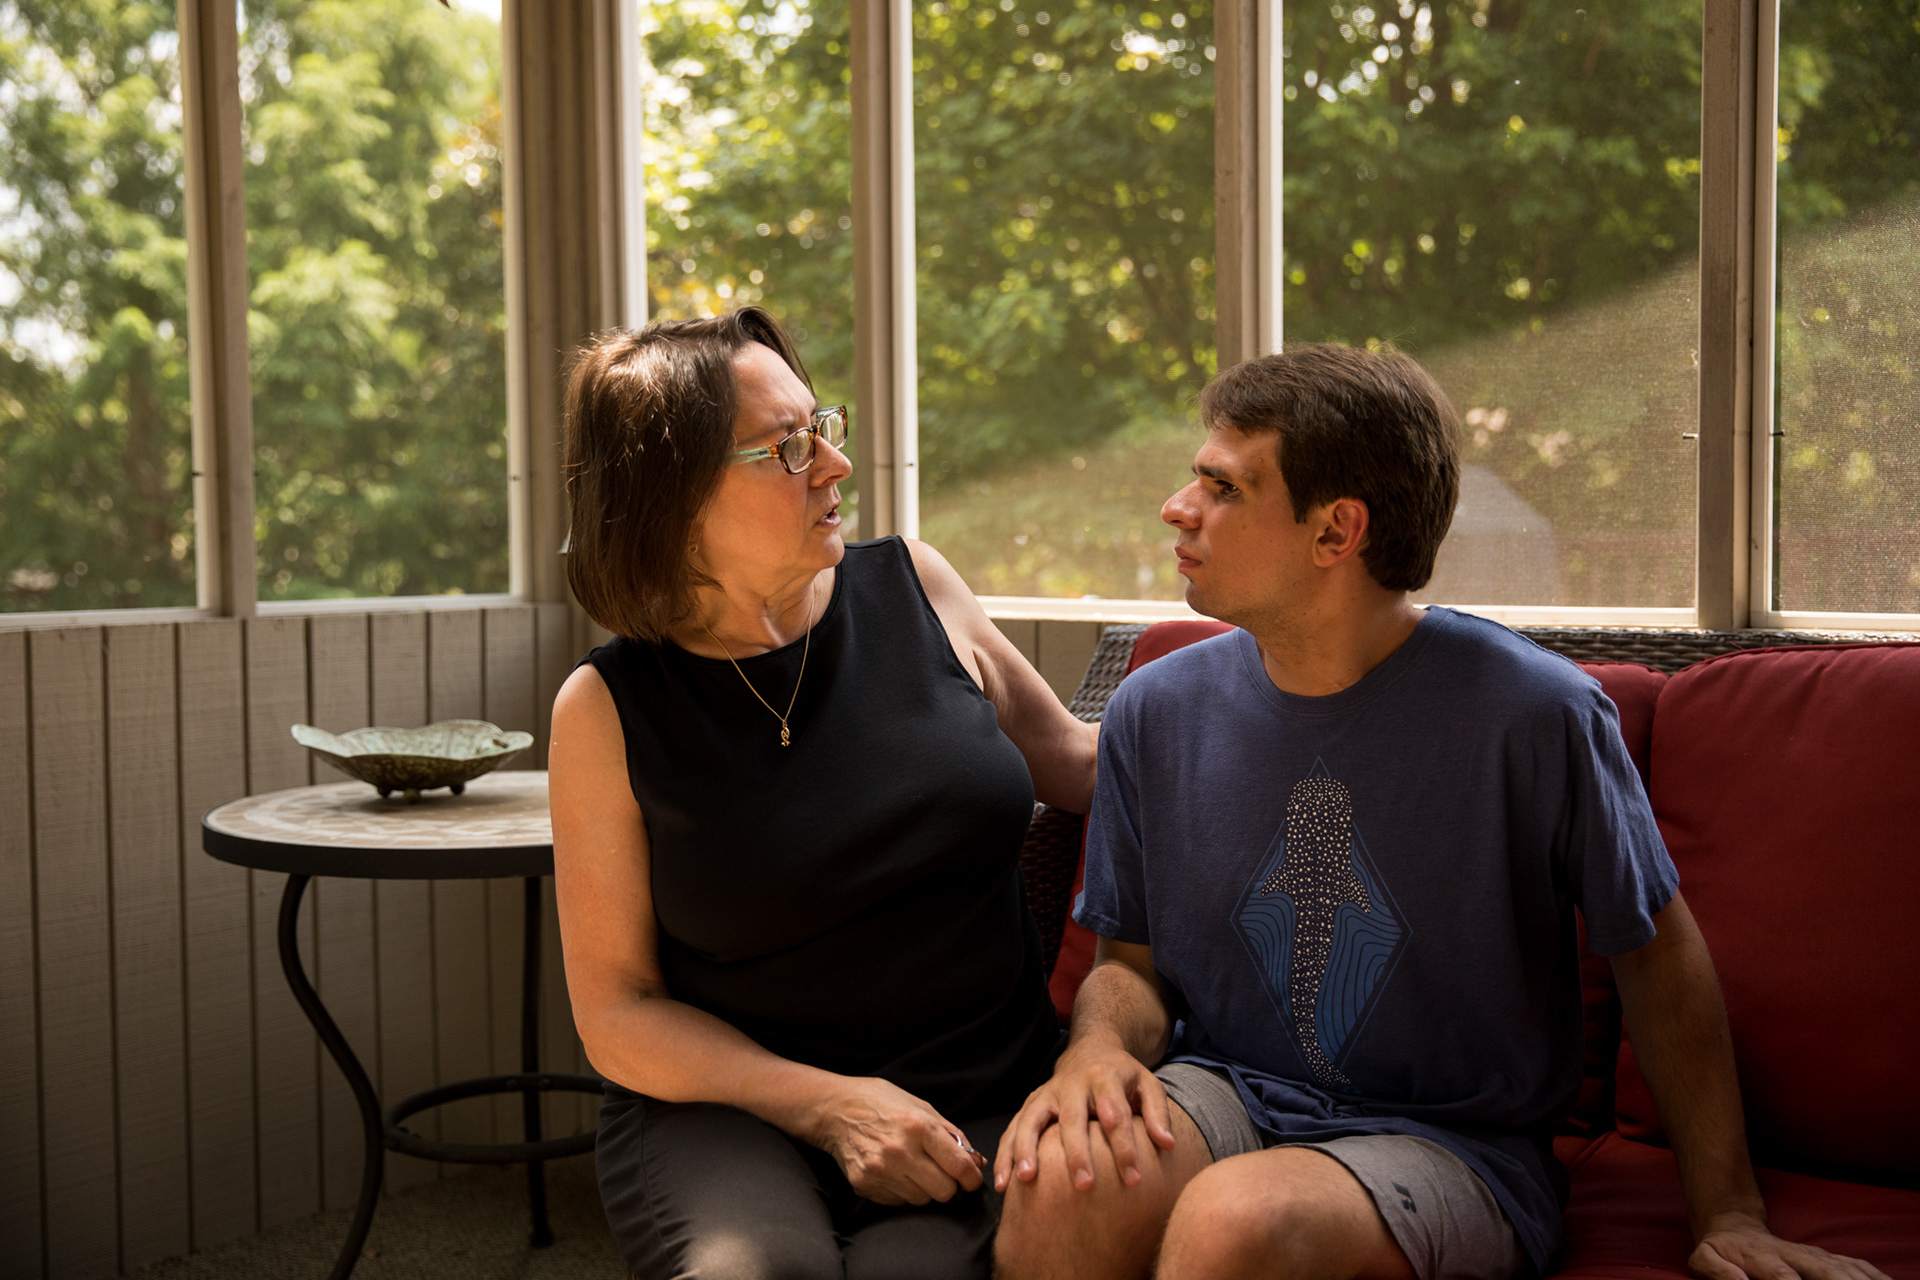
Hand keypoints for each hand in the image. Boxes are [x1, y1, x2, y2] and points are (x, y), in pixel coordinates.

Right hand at [809, 1076, 985, 1205]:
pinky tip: (894, 1171)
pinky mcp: (865, 1184)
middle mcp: (900, 1151)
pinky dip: (902, 1191)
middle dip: (949, 1185)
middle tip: (942, 1172)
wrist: (835, 1110)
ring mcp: (880, 1170)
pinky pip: (898, 1201)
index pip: (959, 1167)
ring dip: (924, 1188)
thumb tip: (976, 1161)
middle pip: (944, 1191)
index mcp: (918, 1126)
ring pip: (922, 1200)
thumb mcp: (921, 1107)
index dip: (972, 1178)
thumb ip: (951, 1135)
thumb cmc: (882, 1103)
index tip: (971, 1179)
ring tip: (913, 1167)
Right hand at [993, 1035, 1175, 1192]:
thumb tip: (1168, 1145)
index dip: (1124, 1146)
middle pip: (1072, 1119)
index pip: (1116, 1113)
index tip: (1134, 1177)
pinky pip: (1013, 1128)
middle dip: (1076, 1153)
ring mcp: (1047, 1094)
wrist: (1090, 1049)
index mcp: (1105, 1078)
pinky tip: (1002, 1183)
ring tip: (1026, 1180)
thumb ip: (1158, 1113)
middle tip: (1084, 1185)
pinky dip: (1005, 1154)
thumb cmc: (1122, 1077)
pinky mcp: (1030, 1104)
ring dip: (1026, 1149)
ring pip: (1032, 1120)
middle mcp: (1072, 1084)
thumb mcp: (1147, 1084)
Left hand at [1690, 1212, 1890, 1279]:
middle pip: (1824, 1273)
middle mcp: (1795, 1256)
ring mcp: (1815, 1257)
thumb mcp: (1703, 1258)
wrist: (1735, 1227)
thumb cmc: (1720, 1250)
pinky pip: (1857, 1267)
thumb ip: (1716, 1271)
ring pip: (1846, 1269)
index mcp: (1763, 1259)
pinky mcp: (1828, 1260)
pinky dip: (1874, 1275)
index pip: (1782, 1276)